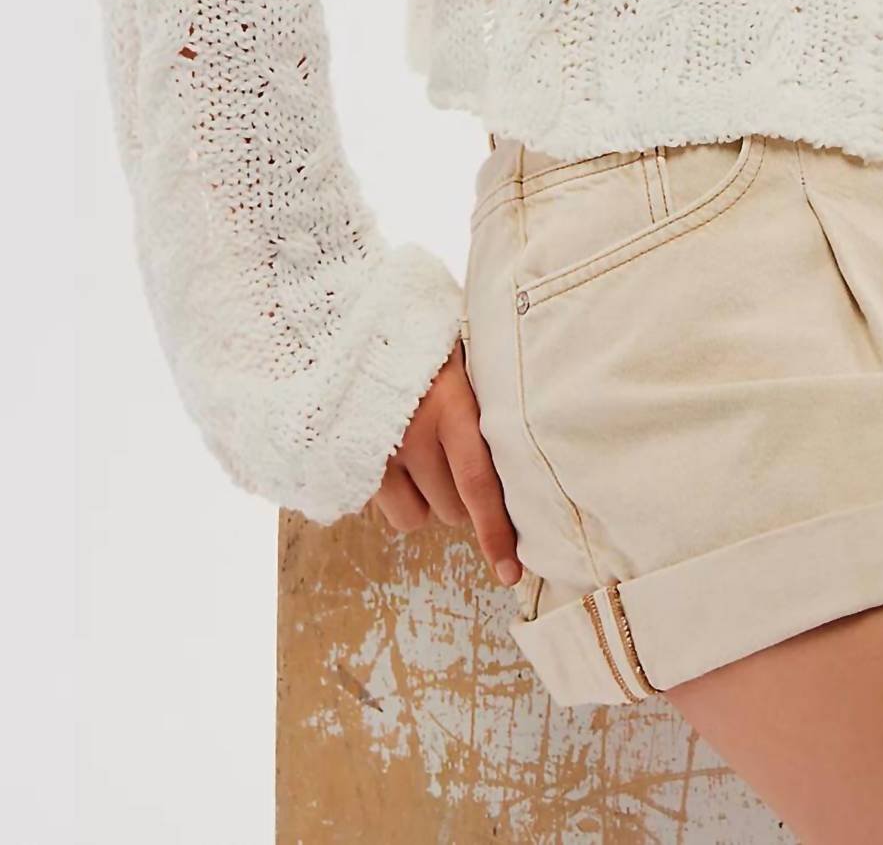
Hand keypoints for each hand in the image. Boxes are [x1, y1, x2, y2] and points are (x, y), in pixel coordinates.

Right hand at [372, 338, 522, 585]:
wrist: (343, 322)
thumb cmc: (418, 339)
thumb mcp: (462, 356)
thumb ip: (486, 400)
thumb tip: (528, 448)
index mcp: (453, 404)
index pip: (479, 484)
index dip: (495, 532)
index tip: (509, 573)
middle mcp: (413, 432)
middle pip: (452, 509)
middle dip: (462, 500)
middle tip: (454, 458)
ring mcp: (376, 452)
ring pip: (417, 517)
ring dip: (426, 502)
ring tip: (423, 459)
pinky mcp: (348, 465)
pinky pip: (383, 509)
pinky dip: (394, 496)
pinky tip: (394, 462)